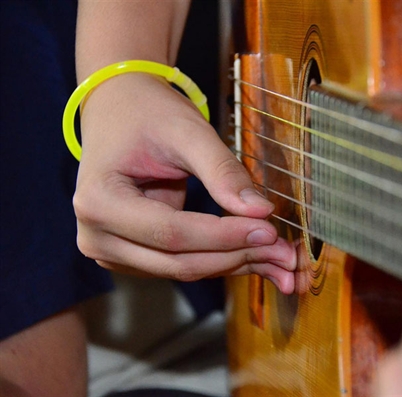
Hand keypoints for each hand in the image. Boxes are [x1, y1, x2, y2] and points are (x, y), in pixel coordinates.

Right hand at [73, 73, 295, 292]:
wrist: (120, 110)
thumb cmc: (148, 113)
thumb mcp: (187, 131)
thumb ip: (222, 171)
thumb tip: (261, 211)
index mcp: (98, 201)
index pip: (171, 233)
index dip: (224, 235)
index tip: (270, 230)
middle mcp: (96, 236)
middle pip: (178, 261)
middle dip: (238, 257)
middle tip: (286, 254)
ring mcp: (112, 250)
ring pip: (184, 269)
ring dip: (236, 265)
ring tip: (282, 260)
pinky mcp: (133, 255)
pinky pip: (183, 264)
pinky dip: (223, 260)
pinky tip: (259, 256)